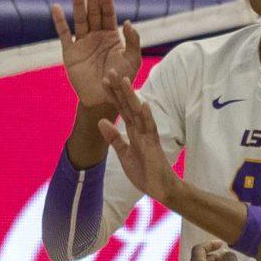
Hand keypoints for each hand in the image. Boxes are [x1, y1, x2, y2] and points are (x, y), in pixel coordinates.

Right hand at [51, 0, 141, 108]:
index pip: (108, 14)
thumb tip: (127, 22)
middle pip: (94, 13)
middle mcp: (96, 36)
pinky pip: (64, 34)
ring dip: (78, 4)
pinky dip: (59, 21)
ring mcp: (82, 43)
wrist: (103, 99)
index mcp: (112, 36)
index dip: (107, 2)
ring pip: (79, 19)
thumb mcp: (133, 60)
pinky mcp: (70, 52)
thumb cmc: (121, 80)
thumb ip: (133, 41)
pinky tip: (56, 7)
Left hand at [98, 73, 181, 203]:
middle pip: (128, 105)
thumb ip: (114, 138)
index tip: (103, 81)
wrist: (159, 189)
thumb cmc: (144, 171)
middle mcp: (141, 129)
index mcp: (133, 130)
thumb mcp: (123, 154)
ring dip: (131, 96)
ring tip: (124, 80)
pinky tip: (144, 104)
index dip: (112, 95)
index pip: (121, 108)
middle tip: (109, 71)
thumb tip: (101, 121)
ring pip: (138, 112)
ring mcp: (148, 136)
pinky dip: (147, 117)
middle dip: (119, 89)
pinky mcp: (154, 145)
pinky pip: (151, 129)